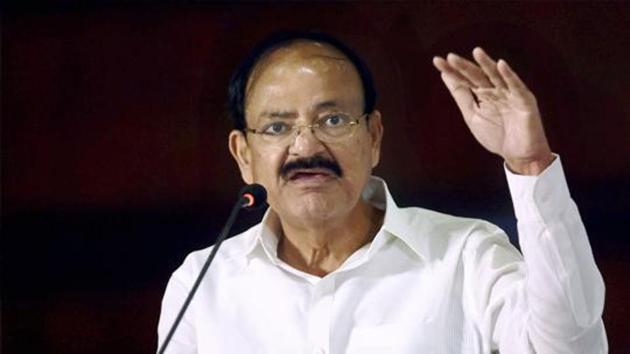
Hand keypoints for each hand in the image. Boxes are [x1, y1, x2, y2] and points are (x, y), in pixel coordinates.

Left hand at [433, 47, 553, 174]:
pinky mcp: (525, 101)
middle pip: (478, 76)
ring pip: (497, 77)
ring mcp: (511, 94)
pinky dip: (509, 76)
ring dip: (486, 64)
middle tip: (450, 57)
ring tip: (476, 52)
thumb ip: (461, 95)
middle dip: (465, 67)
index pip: (465, 79)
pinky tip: (500, 65)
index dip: (452, 71)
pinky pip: (516, 86)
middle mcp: (497, 91)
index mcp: (484, 94)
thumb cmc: (497, 136)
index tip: (437, 61)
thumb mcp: (473, 115)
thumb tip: (445, 75)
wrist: (520, 156)